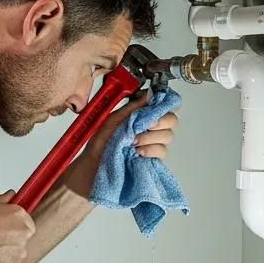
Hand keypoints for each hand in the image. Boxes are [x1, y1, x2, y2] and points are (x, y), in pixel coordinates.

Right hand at [0, 192, 35, 262]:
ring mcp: (18, 255)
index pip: (26, 225)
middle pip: (20, 243)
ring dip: (1, 259)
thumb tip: (9, 196)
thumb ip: (2, 202)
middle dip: (6, 245)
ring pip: (13, 260)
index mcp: (19, 217)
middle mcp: (23, 235)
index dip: (12, 231)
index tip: (3, 233)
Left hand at [63, 89, 179, 198]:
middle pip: (172, 120)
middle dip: (160, 121)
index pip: (164, 106)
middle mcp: (149, 129)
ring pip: (168, 136)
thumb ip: (132, 107)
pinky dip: (151, 150)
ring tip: (133, 142)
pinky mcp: (152, 160)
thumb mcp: (112, 120)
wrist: (91, 168)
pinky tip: (138, 153)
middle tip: (146, 126)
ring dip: (151, 137)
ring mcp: (151, 145)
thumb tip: (150, 94)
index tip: (154, 107)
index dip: (164, 105)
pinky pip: (162, 152)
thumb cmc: (99, 145)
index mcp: (140, 116)